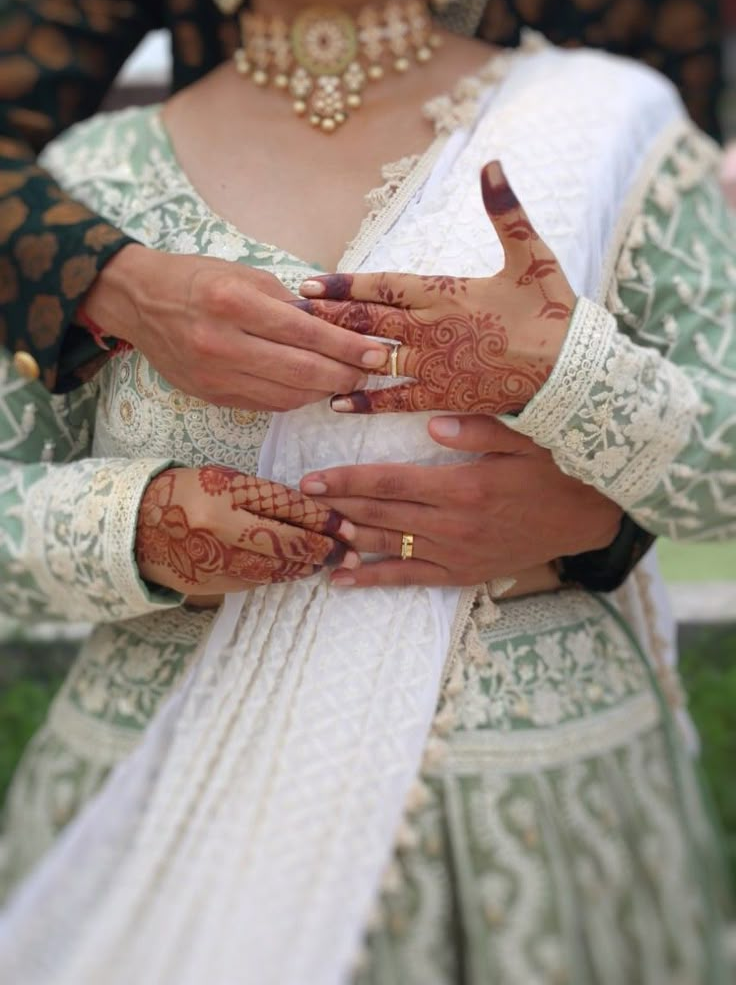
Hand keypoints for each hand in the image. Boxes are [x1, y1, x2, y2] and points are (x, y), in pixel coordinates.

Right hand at [81, 246, 389, 409]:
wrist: (140, 302)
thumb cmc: (198, 279)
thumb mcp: (244, 274)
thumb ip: (288, 303)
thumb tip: (334, 326)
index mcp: (233, 303)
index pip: (305, 332)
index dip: (346, 346)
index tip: (376, 353)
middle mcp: (222, 343)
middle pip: (301, 371)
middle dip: (344, 374)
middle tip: (370, 371)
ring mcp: (215, 375)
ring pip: (287, 395)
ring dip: (323, 391)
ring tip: (345, 380)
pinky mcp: (211, 395)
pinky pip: (266, 403)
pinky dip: (295, 397)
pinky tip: (312, 387)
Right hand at [136, 465, 357, 595]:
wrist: (137, 527)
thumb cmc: (189, 493)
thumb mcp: (225, 480)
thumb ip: (264, 495)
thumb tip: (313, 512)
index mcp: (225, 492)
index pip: (284, 507)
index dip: (321, 518)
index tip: (346, 524)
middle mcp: (220, 527)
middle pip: (285, 542)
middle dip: (323, 549)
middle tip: (351, 552)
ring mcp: (215, 559)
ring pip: (276, 567)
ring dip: (307, 565)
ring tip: (330, 562)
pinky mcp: (213, 584)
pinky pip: (258, 580)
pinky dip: (281, 575)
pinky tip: (297, 569)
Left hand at [297, 161, 574, 414]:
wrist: (573, 371)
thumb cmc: (553, 312)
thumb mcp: (532, 254)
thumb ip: (506, 210)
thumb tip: (492, 163)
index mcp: (448, 291)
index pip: (384, 285)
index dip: (344, 284)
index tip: (309, 283)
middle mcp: (434, 327)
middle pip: (369, 320)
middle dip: (328, 315)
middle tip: (290, 314)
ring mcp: (437, 364)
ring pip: (375, 356)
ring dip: (337, 353)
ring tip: (302, 350)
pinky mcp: (446, 394)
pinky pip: (397, 398)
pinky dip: (366, 399)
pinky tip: (336, 401)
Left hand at [300, 416, 621, 588]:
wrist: (590, 519)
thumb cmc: (557, 471)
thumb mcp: (527, 439)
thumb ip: (479, 430)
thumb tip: (431, 426)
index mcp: (464, 486)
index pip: (391, 483)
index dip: (349, 481)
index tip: (313, 478)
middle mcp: (454, 524)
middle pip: (380, 515)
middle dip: (337, 506)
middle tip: (298, 501)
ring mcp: (456, 553)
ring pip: (388, 547)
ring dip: (346, 540)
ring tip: (310, 534)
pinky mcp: (462, 573)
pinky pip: (410, 578)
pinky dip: (373, 579)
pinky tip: (341, 579)